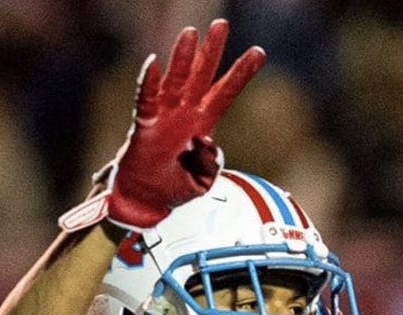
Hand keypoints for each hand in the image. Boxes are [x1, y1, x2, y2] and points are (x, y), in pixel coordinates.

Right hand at [60, 21, 264, 232]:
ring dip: (183, 58)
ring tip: (191, 33)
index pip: (224, 94)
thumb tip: (206, 142)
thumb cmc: (172, 188)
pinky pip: (145, 100)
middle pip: (201, 77)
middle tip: (221, 24)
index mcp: (202, 125)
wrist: (145, 202)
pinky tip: (154, 64)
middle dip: (211, 51)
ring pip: (175, 81)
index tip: (258, 52)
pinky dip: (148, 83)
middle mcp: (184, 114)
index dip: (241, 74)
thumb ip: (210, 165)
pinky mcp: (143, 125)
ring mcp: (163, 116)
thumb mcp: (201, 182)